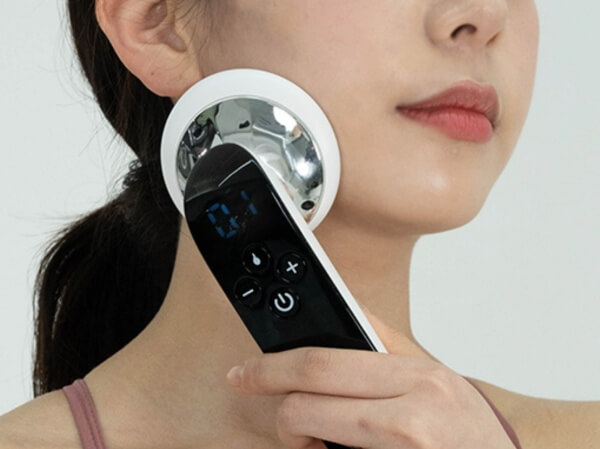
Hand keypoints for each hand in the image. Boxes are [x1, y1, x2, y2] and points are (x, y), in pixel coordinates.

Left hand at [225, 306, 517, 448]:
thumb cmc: (465, 424)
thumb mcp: (431, 371)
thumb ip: (383, 336)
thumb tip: (340, 299)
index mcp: (418, 379)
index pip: (321, 364)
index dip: (270, 369)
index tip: (243, 374)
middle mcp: (414, 418)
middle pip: (305, 407)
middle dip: (282, 414)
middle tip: (286, 420)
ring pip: (314, 442)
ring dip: (305, 440)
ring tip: (323, 439)